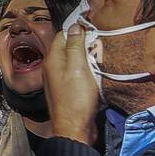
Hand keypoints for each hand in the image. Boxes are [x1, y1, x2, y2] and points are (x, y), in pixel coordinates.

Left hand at [44, 23, 98, 145]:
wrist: (75, 129)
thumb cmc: (76, 98)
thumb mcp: (78, 67)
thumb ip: (75, 46)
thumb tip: (74, 26)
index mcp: (53, 60)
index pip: (63, 35)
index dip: (77, 29)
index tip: (94, 26)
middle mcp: (53, 68)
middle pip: (68, 47)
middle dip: (84, 42)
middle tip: (100, 41)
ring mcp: (59, 80)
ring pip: (74, 60)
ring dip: (87, 56)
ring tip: (101, 54)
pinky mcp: (68, 90)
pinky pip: (77, 73)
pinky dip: (87, 69)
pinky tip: (97, 71)